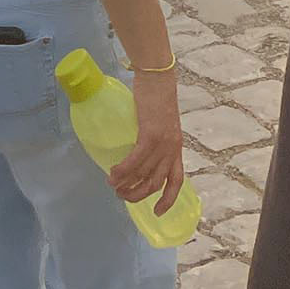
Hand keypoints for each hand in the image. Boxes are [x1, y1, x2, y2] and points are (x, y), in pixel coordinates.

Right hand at [112, 63, 187, 218]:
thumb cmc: (157, 95)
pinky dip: (124, 170)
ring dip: (126, 184)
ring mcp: (162, 142)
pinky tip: (113, 173)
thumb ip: (155, 138)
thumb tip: (138, 152)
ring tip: (113, 185)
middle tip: (122, 196)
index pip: (177, 180)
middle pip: (156, 182)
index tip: (158, 212)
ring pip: (143, 174)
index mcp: (176, 147)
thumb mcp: (162, 122)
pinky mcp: (150, 134)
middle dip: (138, 195)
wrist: (158, 76)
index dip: (168, 199)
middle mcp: (172, 149)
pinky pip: (136, 160)